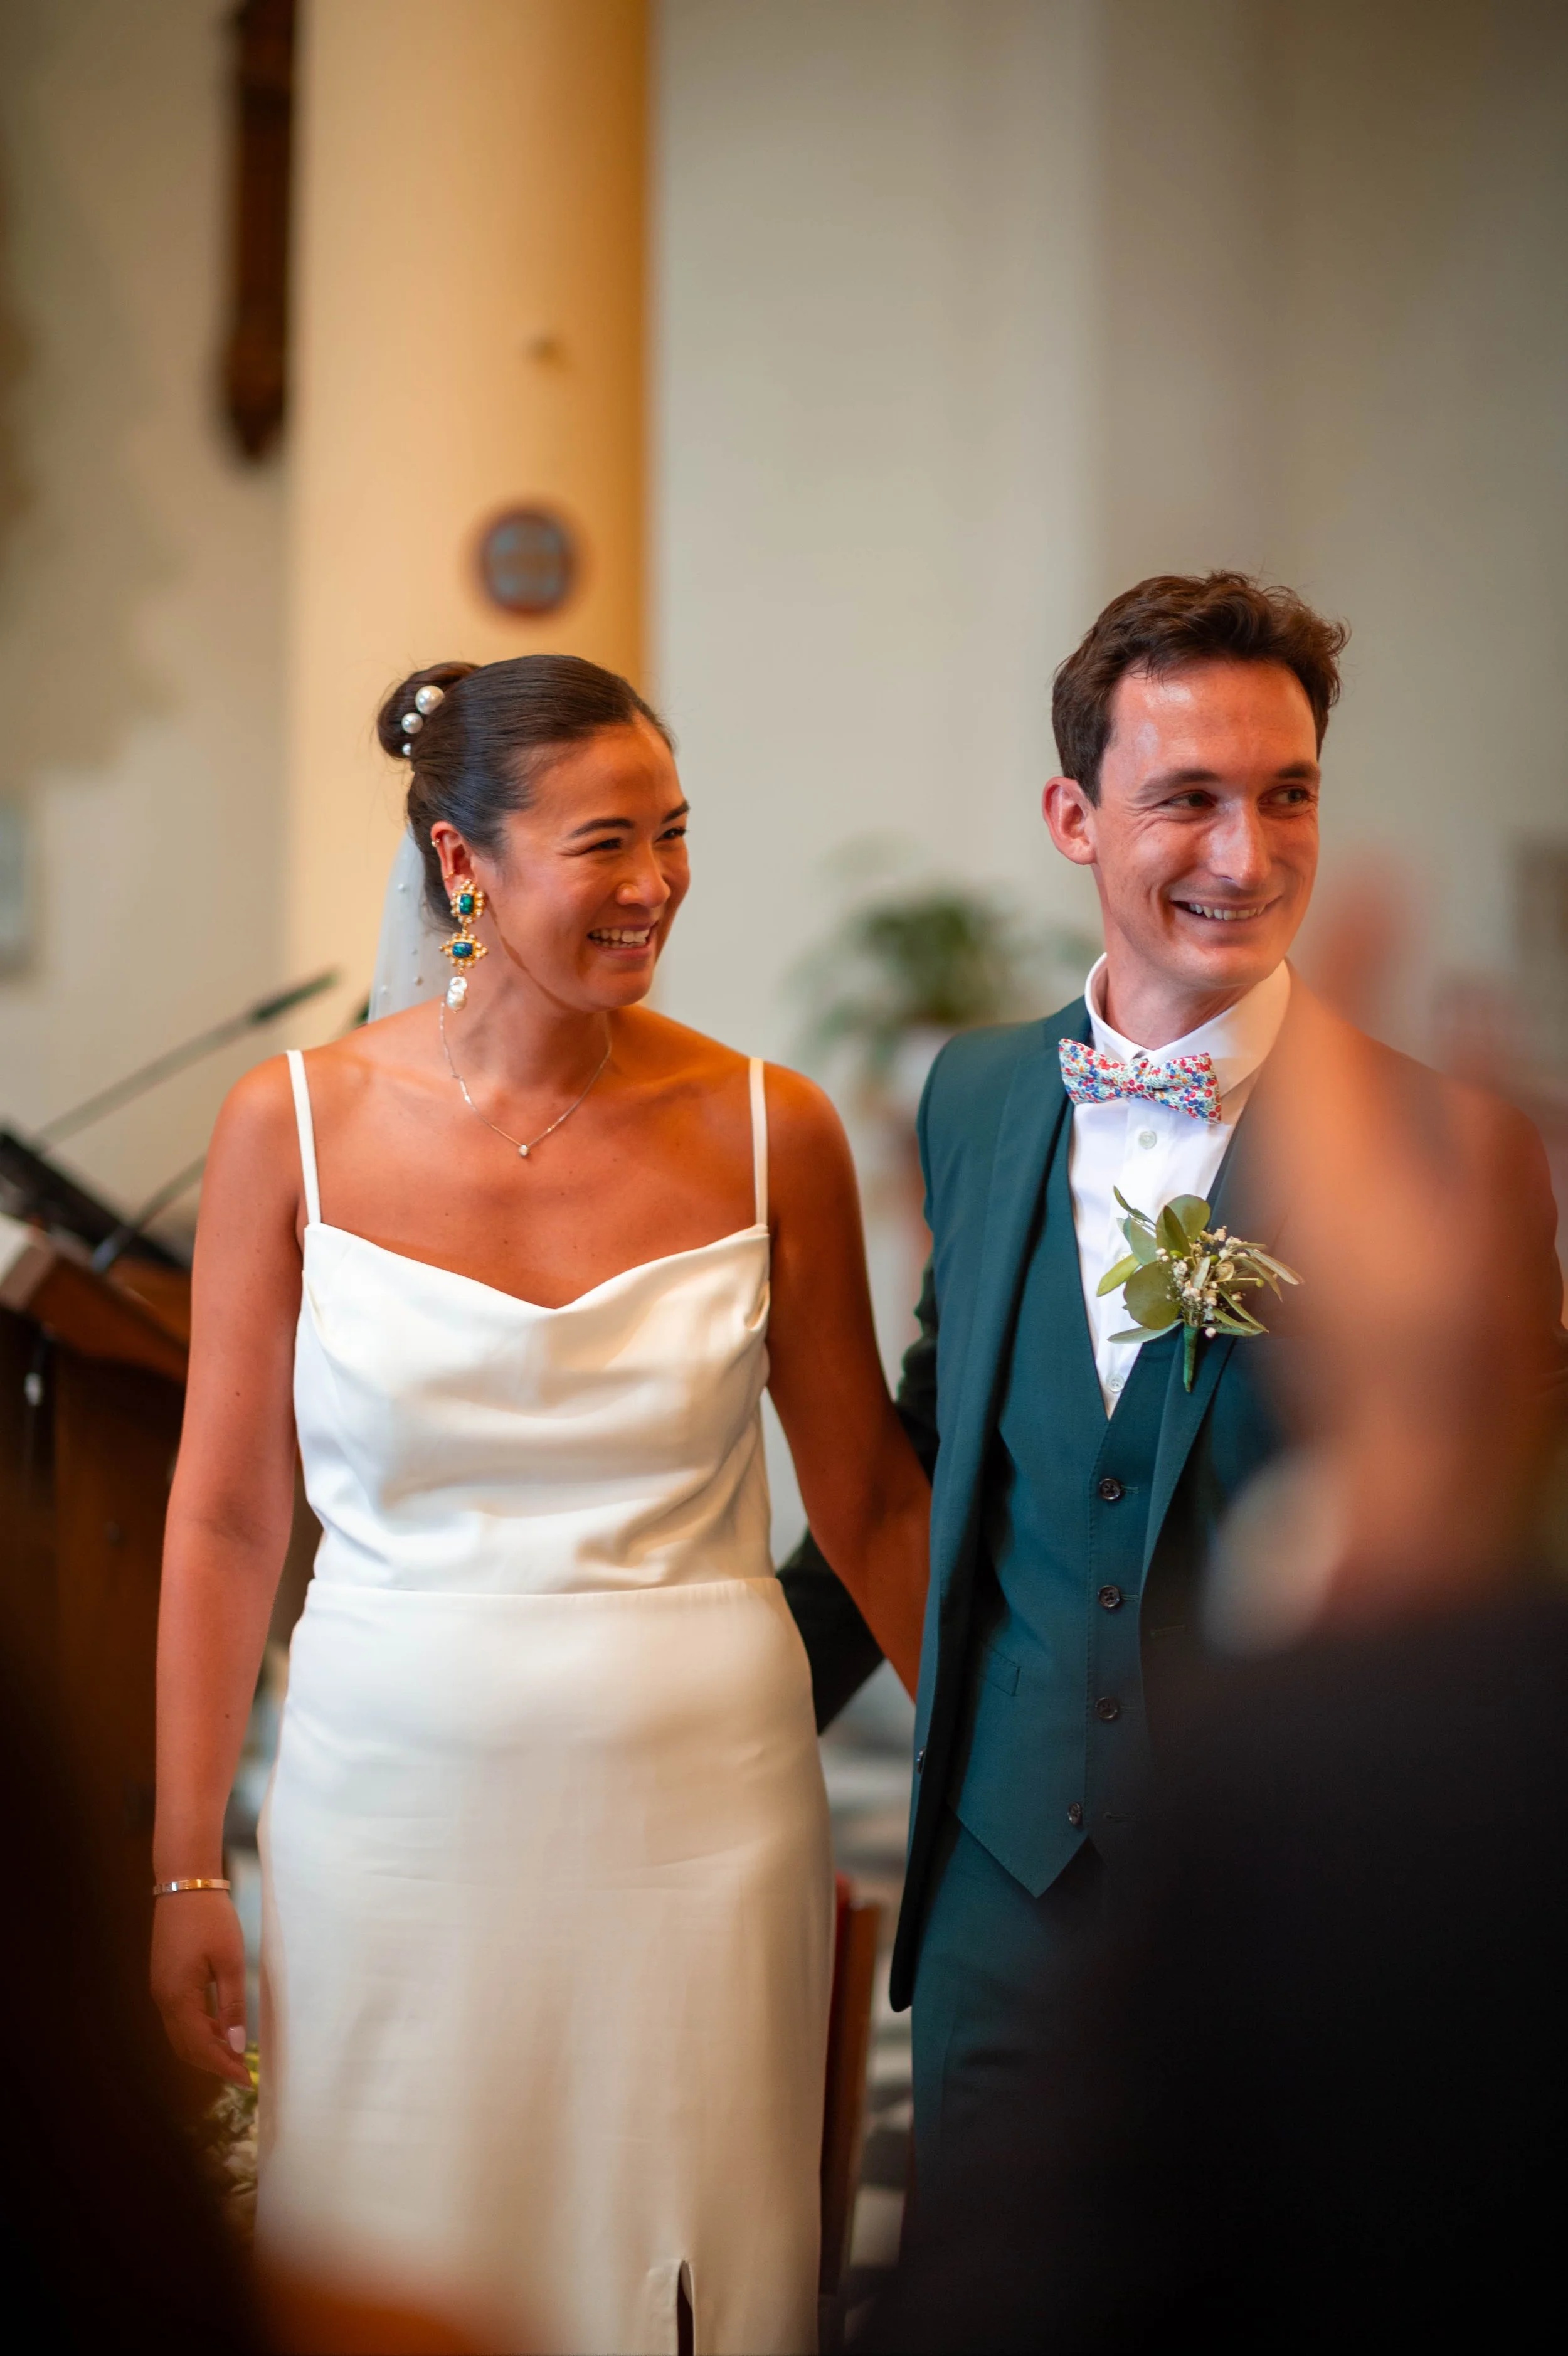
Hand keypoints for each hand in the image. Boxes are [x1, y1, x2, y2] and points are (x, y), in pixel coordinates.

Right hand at [150, 1890, 251, 2085]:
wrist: (185, 1884)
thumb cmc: (211, 1919)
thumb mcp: (230, 1961)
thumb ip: (232, 2005)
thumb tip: (236, 2045)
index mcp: (178, 1997)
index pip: (200, 2047)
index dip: (223, 2066)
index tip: (247, 2080)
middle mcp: (163, 1999)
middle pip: (186, 2047)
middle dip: (214, 2063)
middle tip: (243, 2071)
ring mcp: (161, 1990)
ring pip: (181, 2034)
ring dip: (206, 2048)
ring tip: (235, 2054)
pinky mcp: (165, 1979)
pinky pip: (180, 2017)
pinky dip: (199, 2029)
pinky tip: (221, 2027)